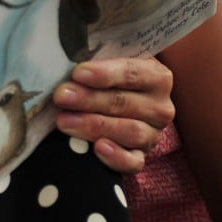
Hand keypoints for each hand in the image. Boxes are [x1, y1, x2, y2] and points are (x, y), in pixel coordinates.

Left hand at [51, 56, 173, 173]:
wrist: (119, 107)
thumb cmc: (108, 80)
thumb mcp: (107, 64)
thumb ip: (96, 60)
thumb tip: (67, 59)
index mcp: (156, 76)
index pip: (132, 73)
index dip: (105, 74)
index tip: (78, 73)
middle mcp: (160, 106)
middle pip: (123, 102)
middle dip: (89, 99)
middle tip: (61, 96)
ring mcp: (152, 134)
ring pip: (129, 131)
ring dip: (94, 126)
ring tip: (64, 122)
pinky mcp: (141, 156)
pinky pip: (133, 162)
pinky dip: (117, 157)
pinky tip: (98, 148)